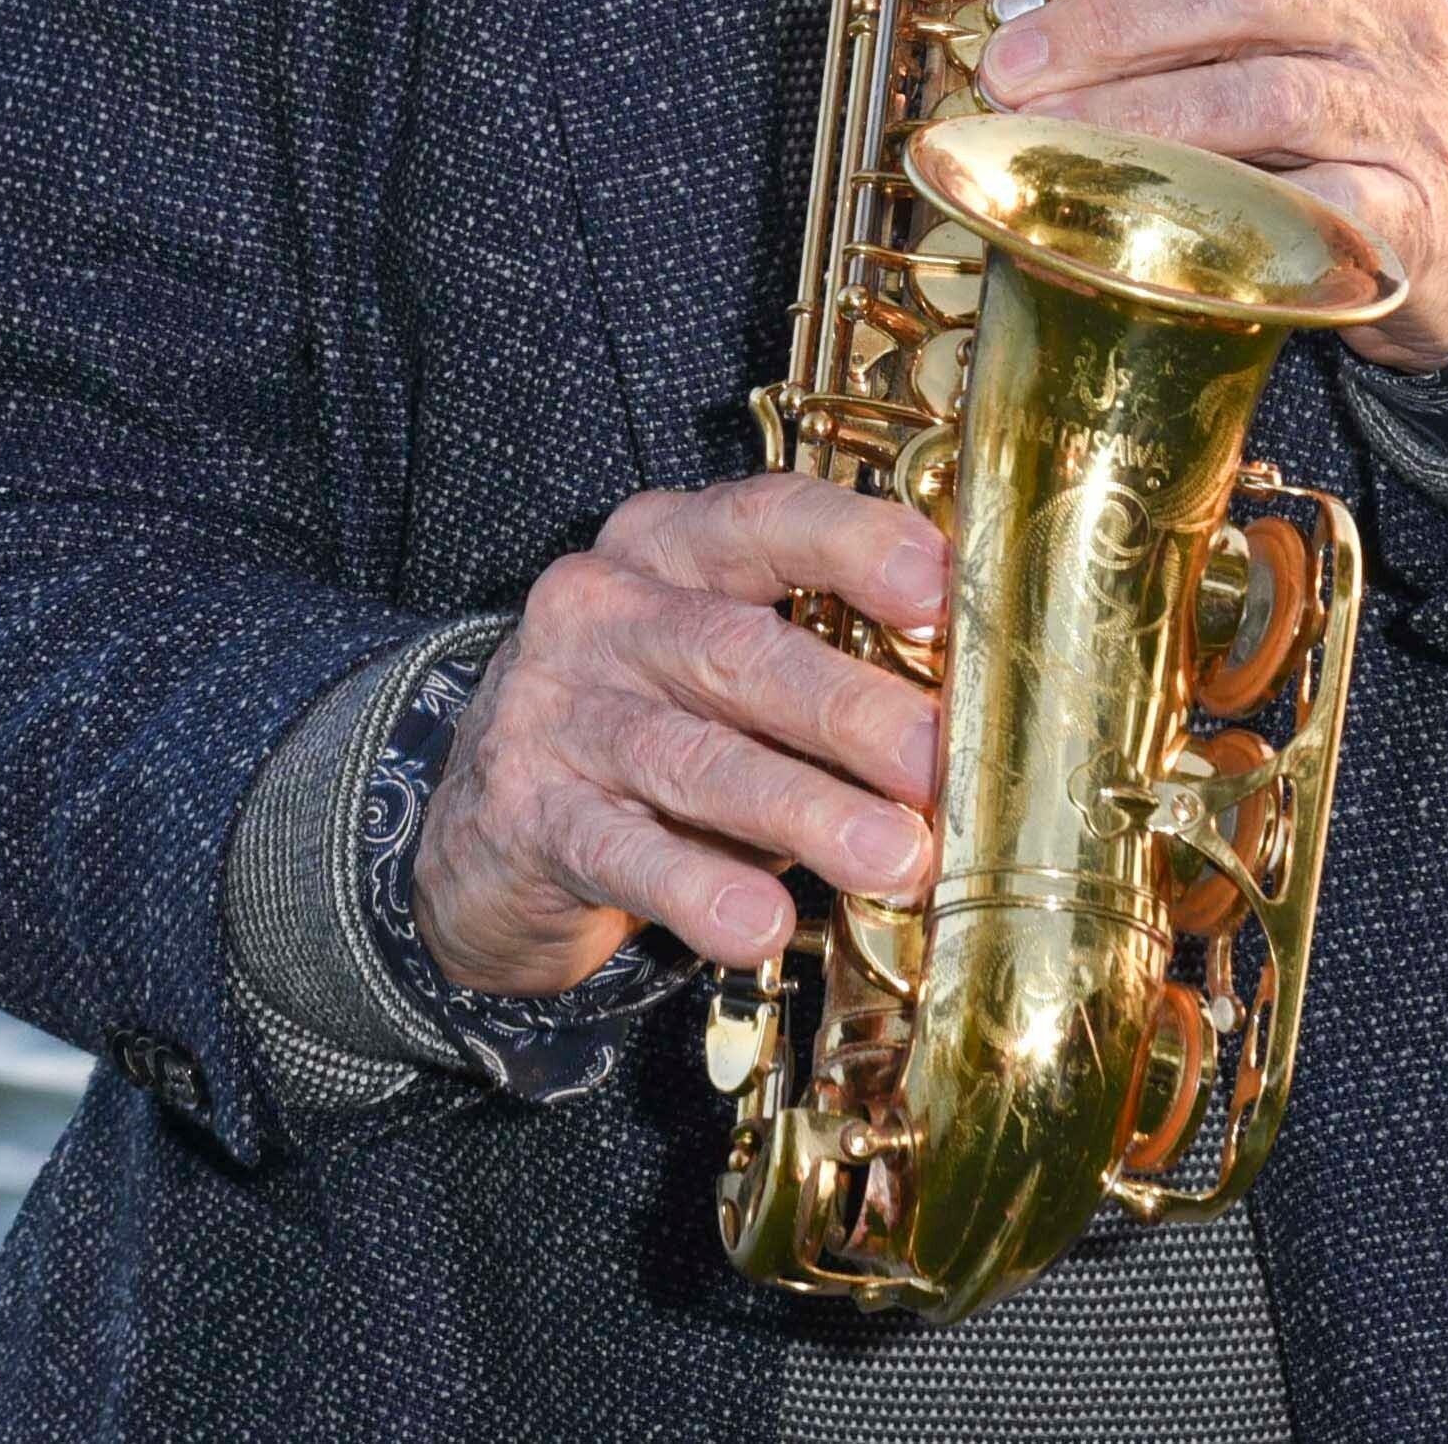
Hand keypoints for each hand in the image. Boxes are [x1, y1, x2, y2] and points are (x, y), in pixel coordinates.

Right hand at [413, 474, 947, 997]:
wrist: (484, 821)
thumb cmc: (649, 725)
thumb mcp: (721, 669)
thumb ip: (818, 668)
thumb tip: (963, 718)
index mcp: (666, 545)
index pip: (761, 520)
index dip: (852, 545)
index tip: (937, 589)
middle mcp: (602, 610)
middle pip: (734, 647)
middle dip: (845, 706)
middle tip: (933, 759)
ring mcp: (556, 710)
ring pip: (690, 757)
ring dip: (801, 809)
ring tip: (891, 858)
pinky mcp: (528, 814)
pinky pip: (623, 852)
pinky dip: (698, 889)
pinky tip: (758, 927)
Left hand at [982, 0, 1447, 374]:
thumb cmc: (1361, 101)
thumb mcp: (1302, 12)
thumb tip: (1024, 12)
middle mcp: (1382, 7)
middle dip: (1107, 23)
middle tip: (1009, 66)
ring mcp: (1404, 110)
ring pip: (1266, 97)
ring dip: (1141, 117)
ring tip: (1049, 139)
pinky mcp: (1412, 213)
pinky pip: (1313, 210)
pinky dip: (1226, 216)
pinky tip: (1147, 228)